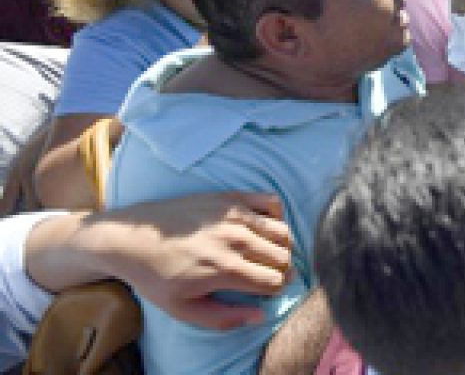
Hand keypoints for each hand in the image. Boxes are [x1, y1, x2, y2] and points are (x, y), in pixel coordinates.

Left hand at [93, 192, 292, 329]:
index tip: (267, 291)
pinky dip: (276, 215)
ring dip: (283, 246)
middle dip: (283, 270)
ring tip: (269, 253)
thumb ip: (224, 318)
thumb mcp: (182, 309)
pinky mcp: (230, 198)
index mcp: (226, 270)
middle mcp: (236, 240)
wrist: (130, 239)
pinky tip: (263, 227)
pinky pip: (272, 201)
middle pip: (284, 257)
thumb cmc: (155, 277)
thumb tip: (261, 315)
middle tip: (270, 274)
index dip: (276, 290)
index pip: (275, 281)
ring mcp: (235, 216)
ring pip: (283, 232)